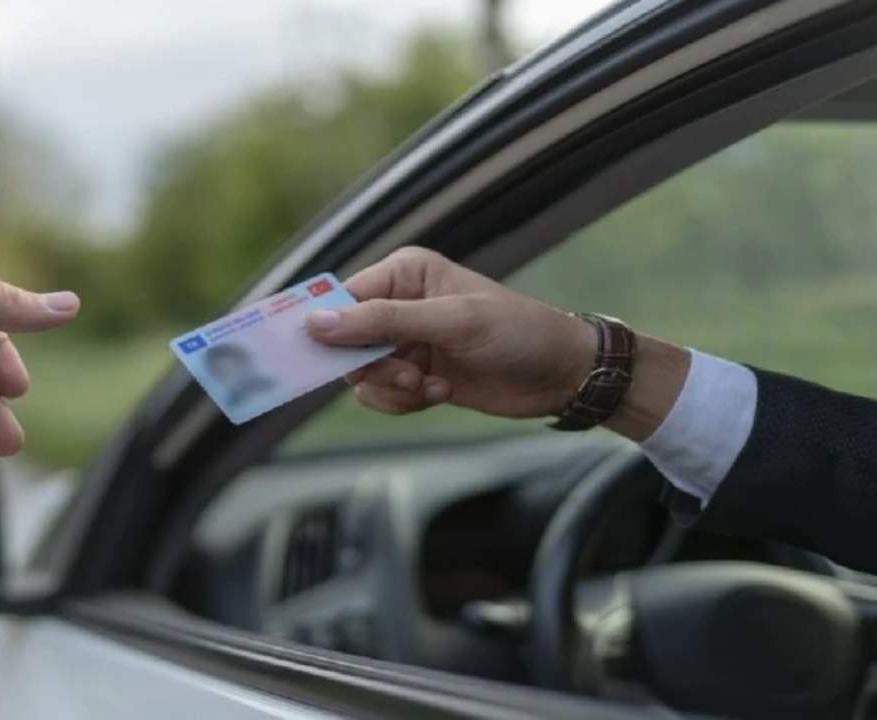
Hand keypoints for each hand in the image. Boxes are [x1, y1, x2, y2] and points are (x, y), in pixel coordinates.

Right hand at [304, 247, 594, 418]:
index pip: (343, 298)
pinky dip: (403, 402)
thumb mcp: (452, 321)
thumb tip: (318, 323)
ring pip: (361, 375)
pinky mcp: (416, 376)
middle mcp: (400, 305)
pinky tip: (440, 394)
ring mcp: (407, 343)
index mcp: (404, 274)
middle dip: (371, 367)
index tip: (314, 355)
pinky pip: (382, 395)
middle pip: (346, 342)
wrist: (563, 375)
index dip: (327, 327)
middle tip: (407, 375)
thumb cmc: (517, 332)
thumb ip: (383, 321)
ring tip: (428, 387)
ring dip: (391, 389)